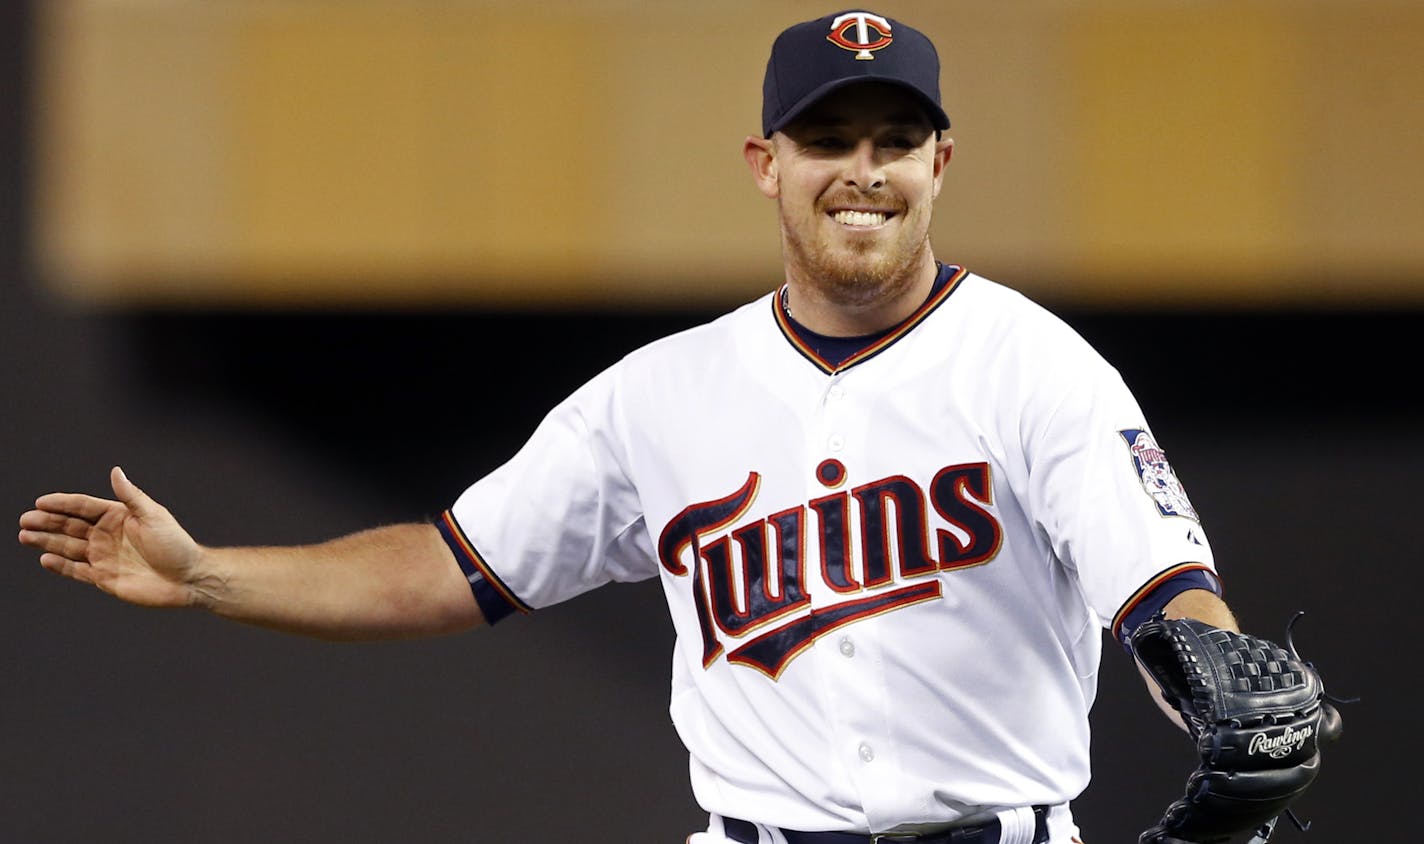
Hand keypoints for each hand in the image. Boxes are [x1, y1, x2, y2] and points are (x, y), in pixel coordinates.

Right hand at [18, 466, 204, 607]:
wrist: (188, 578)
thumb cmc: (176, 544)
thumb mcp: (154, 515)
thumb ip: (131, 496)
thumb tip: (116, 471)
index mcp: (118, 516)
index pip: (83, 507)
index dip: (62, 503)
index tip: (41, 501)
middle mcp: (107, 535)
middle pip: (70, 526)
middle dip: (47, 521)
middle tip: (25, 519)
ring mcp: (103, 556)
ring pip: (68, 546)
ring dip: (46, 541)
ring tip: (25, 536)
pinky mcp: (104, 578)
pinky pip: (76, 570)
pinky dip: (60, 565)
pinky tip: (45, 559)